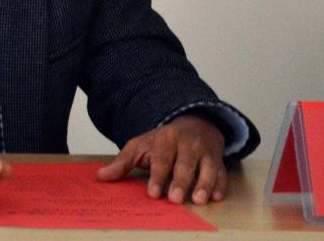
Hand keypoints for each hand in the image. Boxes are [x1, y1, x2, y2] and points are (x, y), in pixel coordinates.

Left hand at [96, 114, 225, 204]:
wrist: (195, 123)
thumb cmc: (164, 141)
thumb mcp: (141, 145)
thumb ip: (123, 162)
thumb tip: (101, 177)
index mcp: (167, 138)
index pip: (162, 158)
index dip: (158, 176)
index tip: (153, 193)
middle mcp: (188, 143)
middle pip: (185, 163)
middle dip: (181, 181)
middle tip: (175, 199)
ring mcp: (205, 152)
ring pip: (208, 167)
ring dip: (204, 184)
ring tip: (199, 200)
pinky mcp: (219, 161)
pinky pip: (222, 173)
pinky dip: (221, 184)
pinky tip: (217, 196)